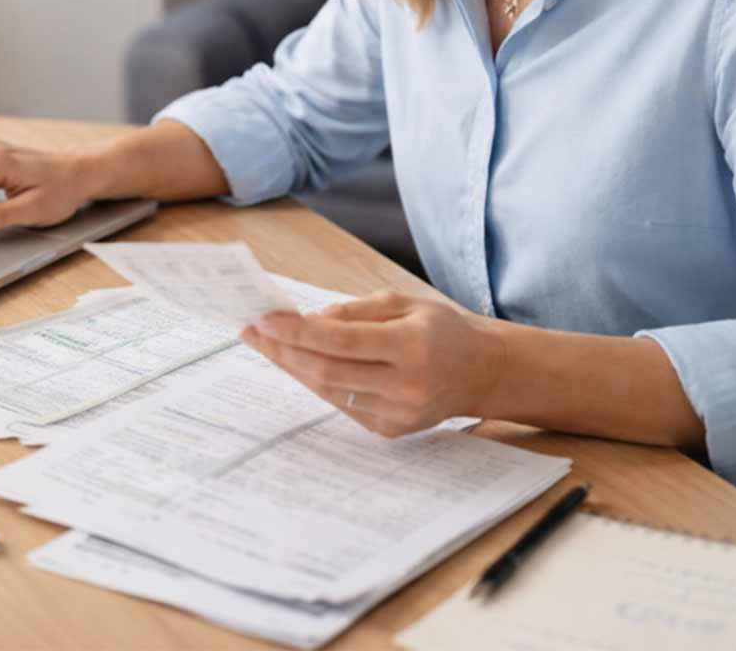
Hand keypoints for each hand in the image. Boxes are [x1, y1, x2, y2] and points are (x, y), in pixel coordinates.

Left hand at [240, 291, 507, 436]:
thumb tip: (309, 321)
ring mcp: (399, 413)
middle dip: (284, 351)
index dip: (297, 332)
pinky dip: (319, 382)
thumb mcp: (404, 304)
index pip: (341, 341)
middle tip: (253, 332)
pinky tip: (301, 364)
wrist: (482, 372)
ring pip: (329, 392)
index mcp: (412, 346)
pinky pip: (343, 404)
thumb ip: (355, 311)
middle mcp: (406, 385)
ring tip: (268, 345)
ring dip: (294, 368)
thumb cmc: (441, 330)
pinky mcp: (391, 430)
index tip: (263, 320)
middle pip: (328, 371)